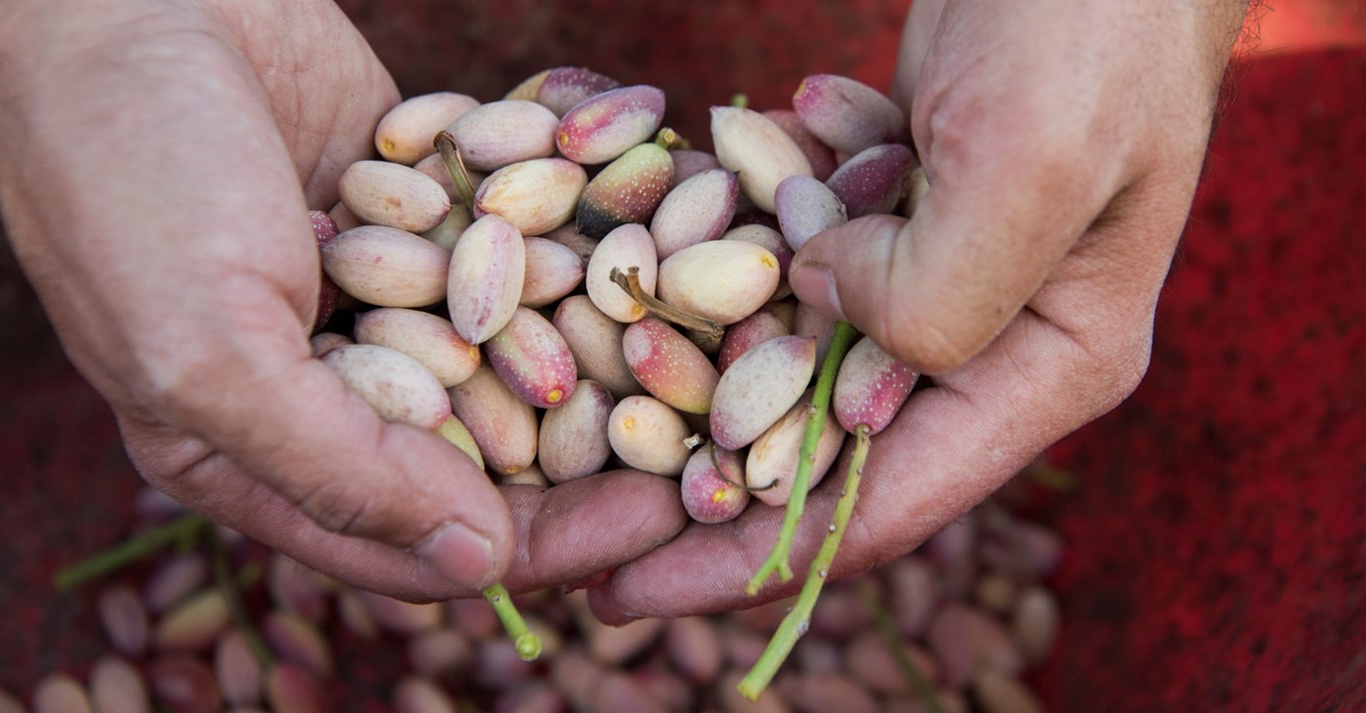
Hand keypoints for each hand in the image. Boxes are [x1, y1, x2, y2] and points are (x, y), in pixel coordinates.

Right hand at [0, 0, 684, 600]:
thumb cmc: (127, 179)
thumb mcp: (208, 348)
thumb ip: (339, 466)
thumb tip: (476, 565)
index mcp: (261, 450)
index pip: (424, 536)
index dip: (543, 543)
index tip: (657, 518)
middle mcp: (333, 381)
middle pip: (489, 453)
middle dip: (601, 452)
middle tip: (718, 442)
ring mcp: (385, 290)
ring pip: (520, 347)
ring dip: (612, 348)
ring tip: (722, 347)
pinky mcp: (425, 209)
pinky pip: (521, 242)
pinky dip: (588, 241)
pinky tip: (674, 240)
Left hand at [588, 0, 1246, 620]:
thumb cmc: (1093, 25)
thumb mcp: (1031, 162)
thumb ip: (936, 288)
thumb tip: (815, 312)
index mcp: (1050, 362)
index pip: (885, 505)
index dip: (748, 560)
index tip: (627, 592)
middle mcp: (995, 336)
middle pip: (824, 447)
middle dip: (698, 481)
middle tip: (571, 522)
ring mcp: (943, 268)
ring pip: (794, 343)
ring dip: (703, 338)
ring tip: (593, 358)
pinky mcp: (897, 206)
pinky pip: (798, 245)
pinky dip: (751, 211)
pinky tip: (736, 139)